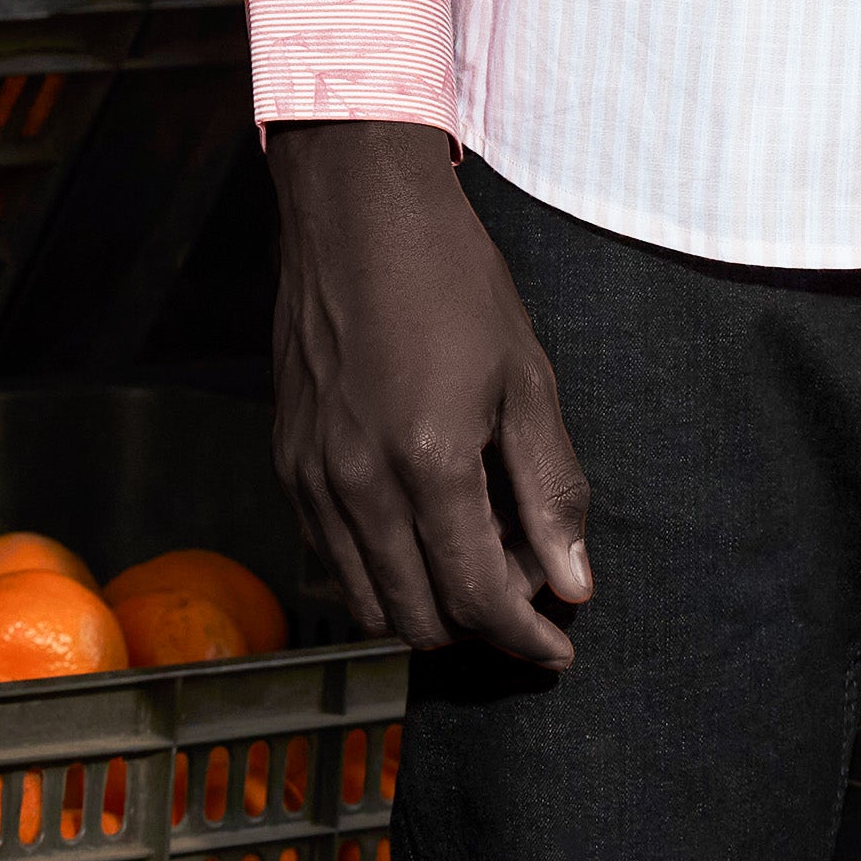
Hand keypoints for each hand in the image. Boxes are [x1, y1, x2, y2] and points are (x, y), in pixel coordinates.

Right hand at [267, 122, 592, 667]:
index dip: (524, 639)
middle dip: (479, 634)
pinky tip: (421, 538)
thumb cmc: (454, 283)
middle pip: (416, 621)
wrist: (357, 211)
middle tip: (526, 608)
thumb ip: (550, 490)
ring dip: (426, 613)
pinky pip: (331, 557)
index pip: (477, 599)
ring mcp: (312, 477)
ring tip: (478, 575)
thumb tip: (573, 583)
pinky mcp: (287, 462)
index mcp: (430, 462)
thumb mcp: (528, 380)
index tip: (559, 649)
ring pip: (366, 602)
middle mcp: (359, 484)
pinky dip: (379, 575)